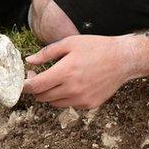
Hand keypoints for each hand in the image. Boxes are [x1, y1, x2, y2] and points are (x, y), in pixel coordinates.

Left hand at [23, 34, 137, 109]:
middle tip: (39, 76)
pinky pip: (69, 104)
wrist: (122, 59)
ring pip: (54, 103)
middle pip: (42, 97)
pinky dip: (65, 97)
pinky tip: (72, 84)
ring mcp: (81, 99)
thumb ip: (47, 53)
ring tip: (56, 79)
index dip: (25, 84)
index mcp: (65, 72)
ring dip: (50, 94)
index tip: (25, 78)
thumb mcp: (70, 43)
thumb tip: (29, 61)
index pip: (36, 86)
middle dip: (37, 88)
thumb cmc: (96, 47)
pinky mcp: (89, 104)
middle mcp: (72, 89)